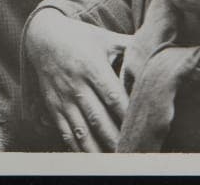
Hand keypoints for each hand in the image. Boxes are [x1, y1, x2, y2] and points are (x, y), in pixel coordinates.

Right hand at [24, 8, 131, 151]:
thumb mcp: (105, 38)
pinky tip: (90, 160)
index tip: (141, 129)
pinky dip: (77, 148)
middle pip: (98, 118)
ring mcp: (63, 98)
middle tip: (133, 154)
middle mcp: (76, 84)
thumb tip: (157, 50)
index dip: (126, 115)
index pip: (113, 96)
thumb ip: (130, 46)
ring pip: (81, 130)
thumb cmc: (80, 37)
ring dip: (97, 149)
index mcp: (92, 67)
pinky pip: (65, 131)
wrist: (42, 36)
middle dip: (115, 139)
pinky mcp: (53, 106)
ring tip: (113, 164)